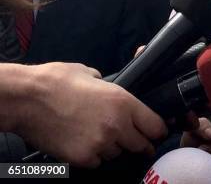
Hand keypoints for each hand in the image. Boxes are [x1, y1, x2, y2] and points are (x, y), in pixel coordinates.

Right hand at [15, 62, 166, 167]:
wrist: (27, 98)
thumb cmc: (58, 81)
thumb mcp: (93, 74)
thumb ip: (112, 84)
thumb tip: (115, 84)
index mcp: (124, 102)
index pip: (156, 126)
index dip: (158, 130)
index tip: (156, 132)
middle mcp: (117, 125)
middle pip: (141, 145)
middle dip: (139, 143)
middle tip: (133, 140)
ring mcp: (99, 144)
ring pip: (117, 154)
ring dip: (114, 148)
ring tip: (98, 134)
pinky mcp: (82, 158)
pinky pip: (97, 162)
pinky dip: (93, 156)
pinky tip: (83, 142)